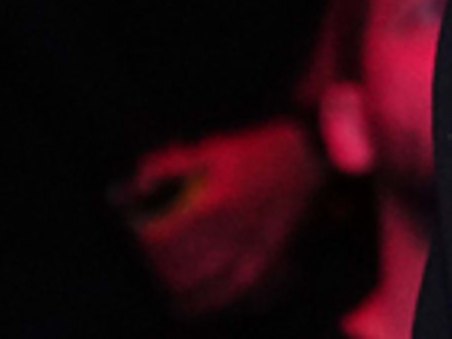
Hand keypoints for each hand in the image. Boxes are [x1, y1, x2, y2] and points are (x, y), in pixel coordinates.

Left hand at [119, 117, 325, 316]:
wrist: (313, 154)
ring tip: (172, 289)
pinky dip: (215, 301)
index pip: (168, 237)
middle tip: (152, 262)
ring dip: (185, 288)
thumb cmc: (263, 148)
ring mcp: (254, 247)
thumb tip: (138, 182)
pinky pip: (238, 289)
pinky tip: (200, 305)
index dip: (148, 241)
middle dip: (162, 268)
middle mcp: (234, 231)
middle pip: (185, 265)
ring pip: (209, 283)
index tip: (140, 233)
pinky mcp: (271, 256)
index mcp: (217, 203)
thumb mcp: (215, 147)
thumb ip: (172, 163)